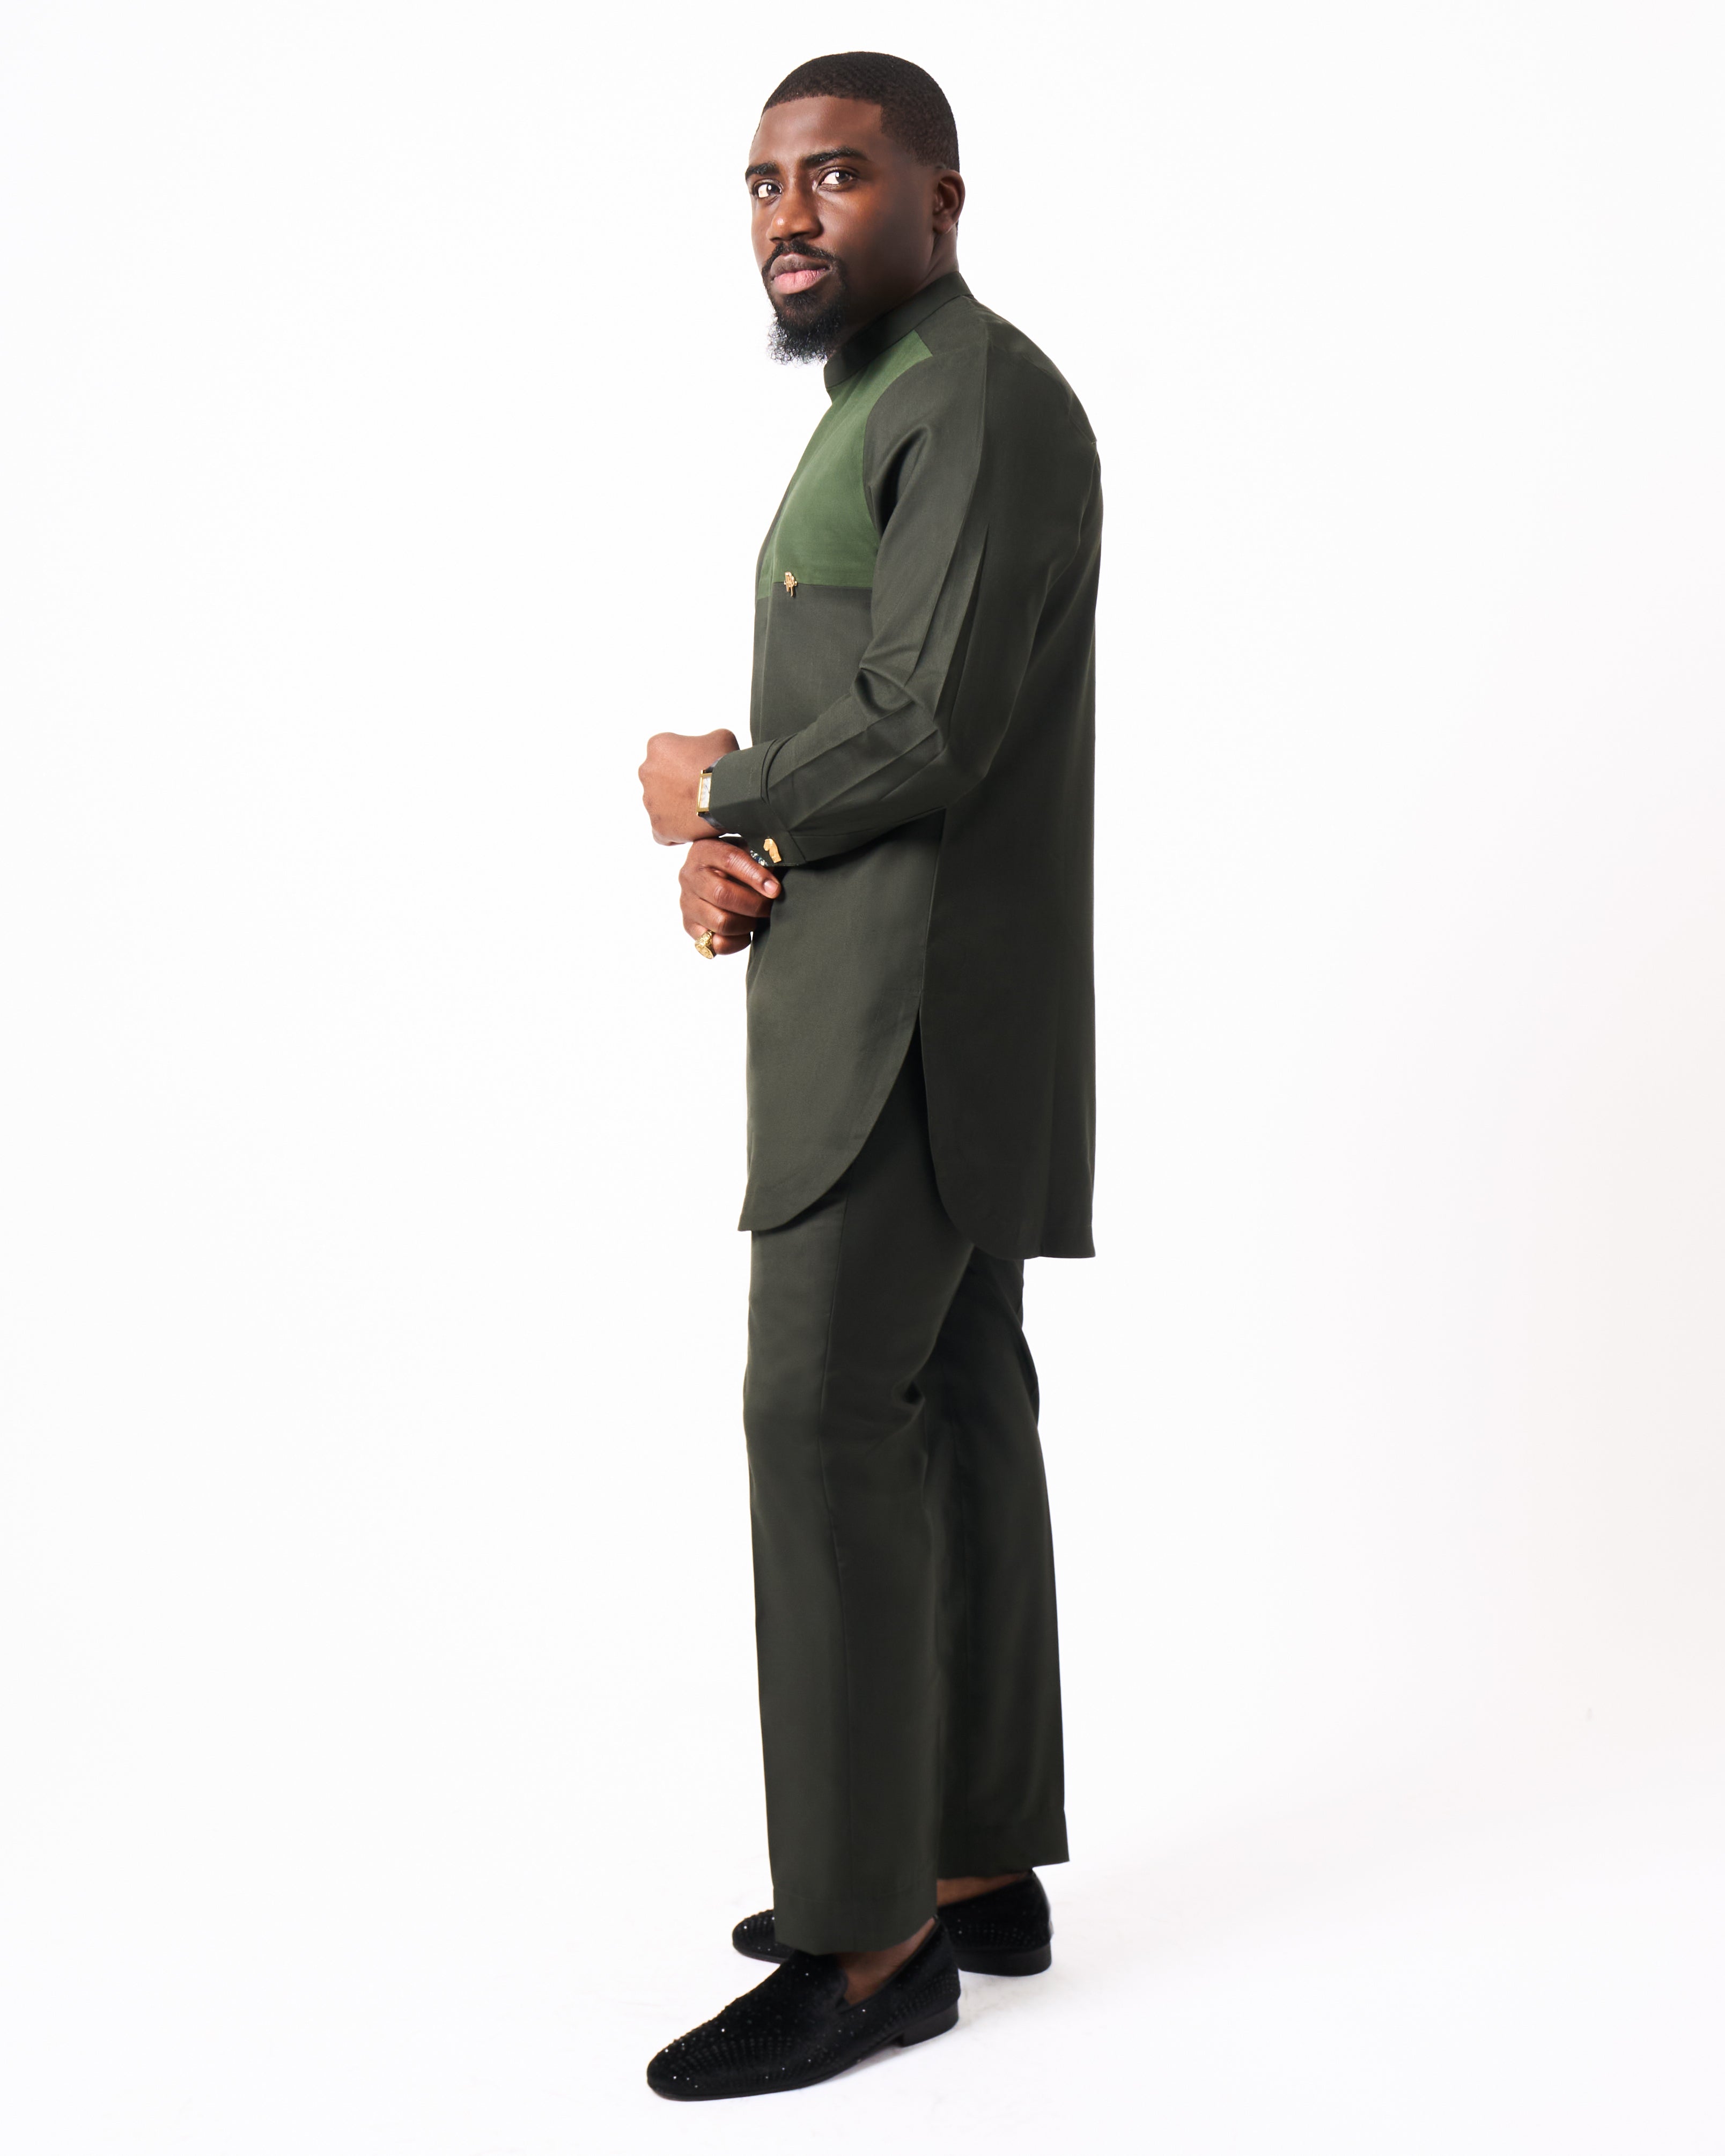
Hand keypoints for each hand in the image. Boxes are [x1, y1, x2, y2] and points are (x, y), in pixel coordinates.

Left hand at [639, 728, 739, 844]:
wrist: (727, 795)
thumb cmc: (723, 763)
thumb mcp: (720, 737)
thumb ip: (707, 740)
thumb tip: (710, 749)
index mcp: (658, 746)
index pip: (667, 753)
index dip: (686, 761)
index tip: (700, 769)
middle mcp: (646, 771)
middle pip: (660, 779)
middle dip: (677, 784)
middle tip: (700, 790)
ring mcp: (650, 801)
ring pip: (661, 805)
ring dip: (676, 807)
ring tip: (700, 810)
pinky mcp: (658, 827)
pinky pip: (662, 831)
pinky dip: (674, 831)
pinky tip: (692, 828)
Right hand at [680, 839, 780, 955]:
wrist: (711, 875)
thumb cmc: (735, 863)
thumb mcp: (745, 850)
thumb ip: (760, 858)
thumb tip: (776, 881)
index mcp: (704, 850)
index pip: (729, 860)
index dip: (755, 876)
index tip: (775, 889)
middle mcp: (690, 876)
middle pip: (722, 894)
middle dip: (754, 905)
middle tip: (770, 907)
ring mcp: (686, 902)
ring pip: (720, 922)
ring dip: (746, 924)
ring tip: (757, 918)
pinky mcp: (689, 925)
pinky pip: (716, 944)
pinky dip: (737, 942)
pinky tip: (746, 932)